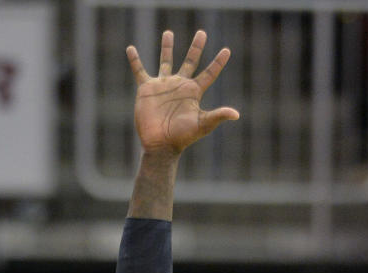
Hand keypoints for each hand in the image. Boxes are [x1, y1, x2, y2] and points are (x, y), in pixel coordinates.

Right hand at [127, 30, 238, 155]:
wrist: (160, 145)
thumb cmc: (182, 137)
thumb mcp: (202, 125)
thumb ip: (217, 116)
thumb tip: (236, 115)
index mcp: (194, 92)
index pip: (209, 73)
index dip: (218, 62)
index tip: (227, 50)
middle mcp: (180, 85)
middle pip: (190, 61)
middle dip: (196, 47)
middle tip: (202, 33)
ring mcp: (163, 86)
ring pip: (166, 61)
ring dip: (167, 47)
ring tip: (169, 33)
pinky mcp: (147, 89)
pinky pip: (139, 71)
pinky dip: (135, 60)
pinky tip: (131, 49)